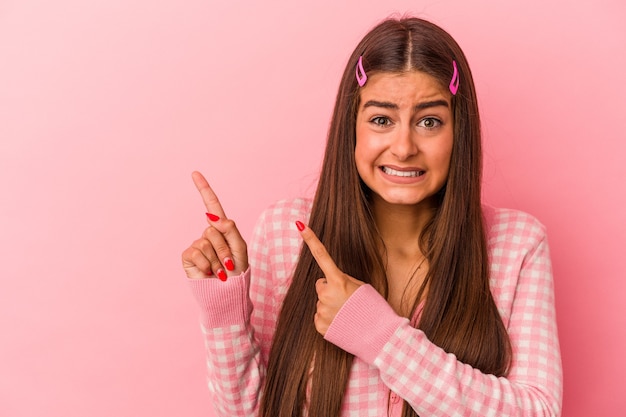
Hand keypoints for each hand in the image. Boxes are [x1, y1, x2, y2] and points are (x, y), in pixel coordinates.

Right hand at [181, 171, 247, 279]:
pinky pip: (198, 252)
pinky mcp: (188, 256)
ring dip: (217, 259)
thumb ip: (230, 230)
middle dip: (225, 248)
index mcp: (223, 230)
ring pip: (207, 242)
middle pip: (215, 229)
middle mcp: (208, 234)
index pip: (212, 206)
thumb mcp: (240, 249)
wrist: (227, 295)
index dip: (204, 189)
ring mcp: (197, 245)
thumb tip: (213, 218)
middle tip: (229, 265)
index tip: (195, 173)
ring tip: (220, 271)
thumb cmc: (236, 273)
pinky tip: (209, 273)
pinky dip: (207, 265)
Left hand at [296, 221, 363, 335]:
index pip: (322, 255)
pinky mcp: (319, 325)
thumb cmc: (374, 309)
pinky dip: (329, 319)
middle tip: (348, 300)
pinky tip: (341, 323)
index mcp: (339, 281)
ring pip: (321, 301)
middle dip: (330, 289)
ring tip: (347, 314)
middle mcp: (326, 294)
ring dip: (331, 305)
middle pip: (321, 284)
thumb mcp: (362, 287)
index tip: (300, 224)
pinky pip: (320, 316)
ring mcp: (321, 310)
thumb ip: (342, 282)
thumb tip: (328, 284)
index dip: (311, 239)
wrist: (380, 337)